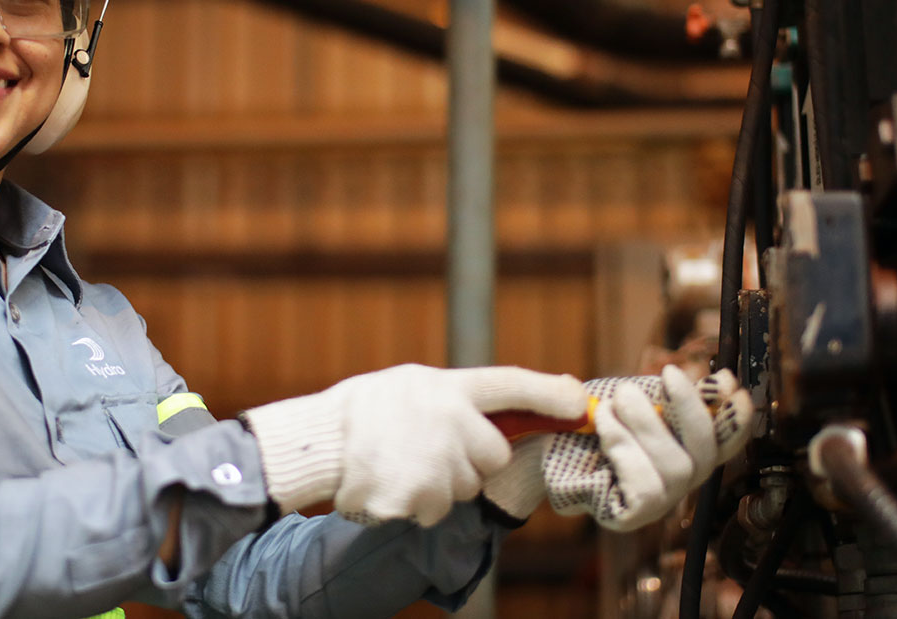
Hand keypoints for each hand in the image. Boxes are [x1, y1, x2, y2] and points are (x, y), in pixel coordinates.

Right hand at [241, 364, 586, 526]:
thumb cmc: (359, 411)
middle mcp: (452, 424)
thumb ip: (451, 397)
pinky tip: (388, 484)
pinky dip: (415, 505)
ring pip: (463, 489)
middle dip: (470, 461)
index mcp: (448, 389)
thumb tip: (494, 410)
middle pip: (493, 457)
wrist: (316, 443)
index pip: (510, 384)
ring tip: (400, 464)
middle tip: (430, 451)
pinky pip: (435, 511)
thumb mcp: (408, 385)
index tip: (580, 401)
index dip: (549, 393)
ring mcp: (438, 464)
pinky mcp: (421, 499)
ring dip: (440, 485)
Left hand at [482, 367, 752, 529]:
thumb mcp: (627, 396)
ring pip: (678, 468)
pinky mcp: (633, 515)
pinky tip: (603, 432)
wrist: (537, 442)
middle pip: (708, 451)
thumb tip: (719, 384)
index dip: (736, 414)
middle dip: (692, 408)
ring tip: (612, 404)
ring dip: (645, 426)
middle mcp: (680, 475)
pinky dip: (625, 450)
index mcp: (685, 445)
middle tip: (669, 373)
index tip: (727, 383)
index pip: (727, 437)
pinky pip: (647, 488)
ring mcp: (660, 499)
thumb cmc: (587, 417)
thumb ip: (668, 393)